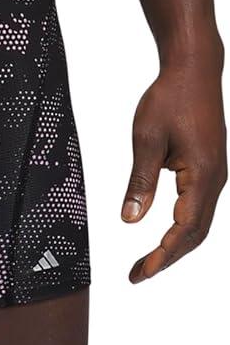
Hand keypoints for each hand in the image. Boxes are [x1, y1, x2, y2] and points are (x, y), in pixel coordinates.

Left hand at [121, 57, 225, 282]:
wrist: (194, 70)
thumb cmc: (170, 98)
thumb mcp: (146, 139)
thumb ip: (140, 182)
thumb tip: (129, 220)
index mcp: (202, 174)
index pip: (184, 228)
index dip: (163, 255)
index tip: (141, 272)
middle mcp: (215, 179)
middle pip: (195, 234)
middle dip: (167, 258)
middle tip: (137, 275)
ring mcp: (216, 176)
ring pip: (199, 224)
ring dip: (175, 247)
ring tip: (147, 263)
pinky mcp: (210, 171)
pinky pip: (199, 209)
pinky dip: (182, 230)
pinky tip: (163, 238)